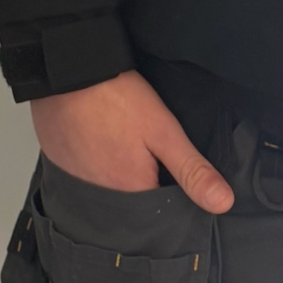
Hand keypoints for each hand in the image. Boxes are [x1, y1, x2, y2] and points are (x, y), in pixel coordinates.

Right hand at [30, 68, 234, 210]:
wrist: (66, 70)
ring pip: (106, 191)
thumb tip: (223, 203)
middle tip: (142, 151)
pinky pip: (82, 177)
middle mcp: (100, 197)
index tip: (168, 168)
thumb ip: (191, 170)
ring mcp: (76, 182)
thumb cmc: (116, 97)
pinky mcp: (59, 166)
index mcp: (131, 192)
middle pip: (130, 203)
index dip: (169, 192)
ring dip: (115, 176)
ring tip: (121, 146)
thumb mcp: (163, 130)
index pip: (159, 213)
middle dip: (141, 184)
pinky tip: (99, 143)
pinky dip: (92, 166)